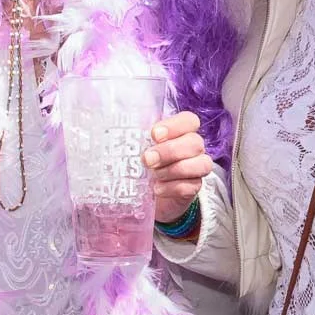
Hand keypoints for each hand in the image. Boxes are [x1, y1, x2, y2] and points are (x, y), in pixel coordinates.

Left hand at [142, 111, 212, 226]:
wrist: (147, 194)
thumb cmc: (141, 164)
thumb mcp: (136, 149)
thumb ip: (134, 138)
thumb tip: (113, 132)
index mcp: (180, 131)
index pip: (189, 120)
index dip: (175, 126)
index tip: (154, 135)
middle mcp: (193, 147)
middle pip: (195, 142)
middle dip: (170, 151)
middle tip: (147, 159)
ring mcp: (197, 167)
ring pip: (201, 163)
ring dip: (174, 169)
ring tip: (154, 175)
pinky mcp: (194, 187)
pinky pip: (192, 185)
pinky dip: (173, 187)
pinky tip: (157, 189)